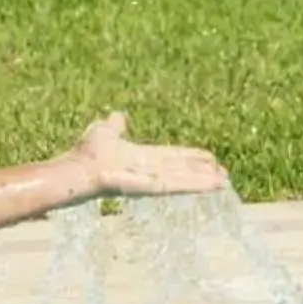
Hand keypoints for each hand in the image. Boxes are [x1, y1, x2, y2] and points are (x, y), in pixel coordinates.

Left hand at [74, 113, 227, 197]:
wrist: (77, 168)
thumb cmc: (85, 153)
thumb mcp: (104, 132)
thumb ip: (115, 126)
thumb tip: (119, 115)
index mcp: (142, 157)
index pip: (172, 158)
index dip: (191, 158)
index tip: (210, 158)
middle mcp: (150, 170)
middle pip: (182, 171)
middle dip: (202, 173)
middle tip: (225, 175)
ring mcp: (152, 180)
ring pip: (184, 180)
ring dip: (204, 182)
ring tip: (225, 183)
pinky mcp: (152, 188)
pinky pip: (179, 186)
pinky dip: (197, 185)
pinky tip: (214, 185)